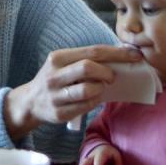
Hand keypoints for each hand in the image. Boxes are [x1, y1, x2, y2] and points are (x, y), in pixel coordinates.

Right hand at [3, 45, 142, 138]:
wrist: (30, 102)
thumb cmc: (55, 79)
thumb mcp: (63, 63)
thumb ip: (86, 59)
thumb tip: (120, 55)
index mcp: (57, 58)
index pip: (93, 51)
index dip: (117, 53)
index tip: (135, 56)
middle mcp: (54, 75)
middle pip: (89, 67)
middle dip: (107, 72)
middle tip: (112, 77)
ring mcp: (55, 95)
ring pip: (88, 89)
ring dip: (101, 89)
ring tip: (101, 88)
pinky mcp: (59, 113)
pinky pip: (86, 106)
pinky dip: (95, 101)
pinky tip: (94, 98)